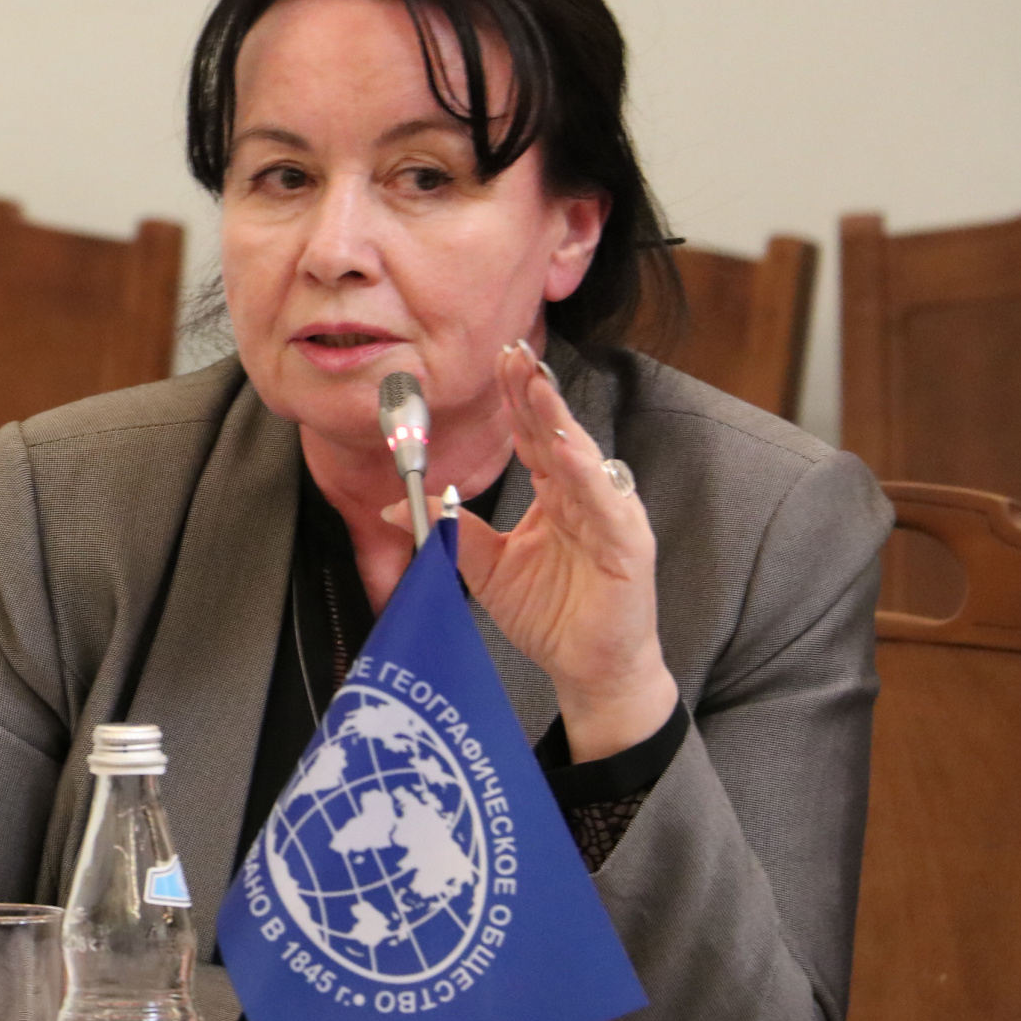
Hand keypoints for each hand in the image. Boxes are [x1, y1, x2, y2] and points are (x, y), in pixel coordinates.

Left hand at [384, 341, 676, 761]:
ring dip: (558, 421)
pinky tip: (566, 450)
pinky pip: (607, 505)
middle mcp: (586, 496)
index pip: (533, 436)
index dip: (516, 399)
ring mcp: (611, 518)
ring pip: (582, 459)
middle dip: (535, 392)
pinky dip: (586, 476)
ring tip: (536, 386)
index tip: (497, 359)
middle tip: (513, 352)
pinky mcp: (629, 546)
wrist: (589, 668)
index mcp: (556, 495)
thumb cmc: (551, 614)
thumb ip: (450, 530)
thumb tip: (391, 507)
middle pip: (557, 433)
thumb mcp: (486, 566)